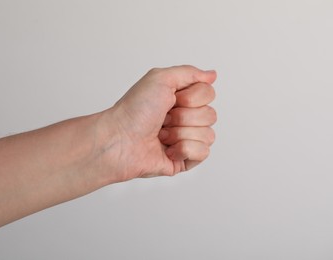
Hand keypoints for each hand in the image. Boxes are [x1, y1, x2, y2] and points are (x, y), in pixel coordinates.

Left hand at [104, 65, 216, 180]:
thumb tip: (212, 75)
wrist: (119, 140)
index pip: (208, 94)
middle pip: (210, 115)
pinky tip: (168, 149)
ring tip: (162, 135)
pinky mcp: (184, 160)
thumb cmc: (134, 110)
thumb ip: (189, 72)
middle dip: (184, 117)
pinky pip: (203, 153)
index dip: (192, 97)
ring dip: (181, 133)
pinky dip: (184, 149)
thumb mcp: (161, 78)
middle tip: (163, 119)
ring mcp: (185, 139)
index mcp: (180, 98)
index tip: (172, 99)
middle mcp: (184, 118)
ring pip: (208, 134)